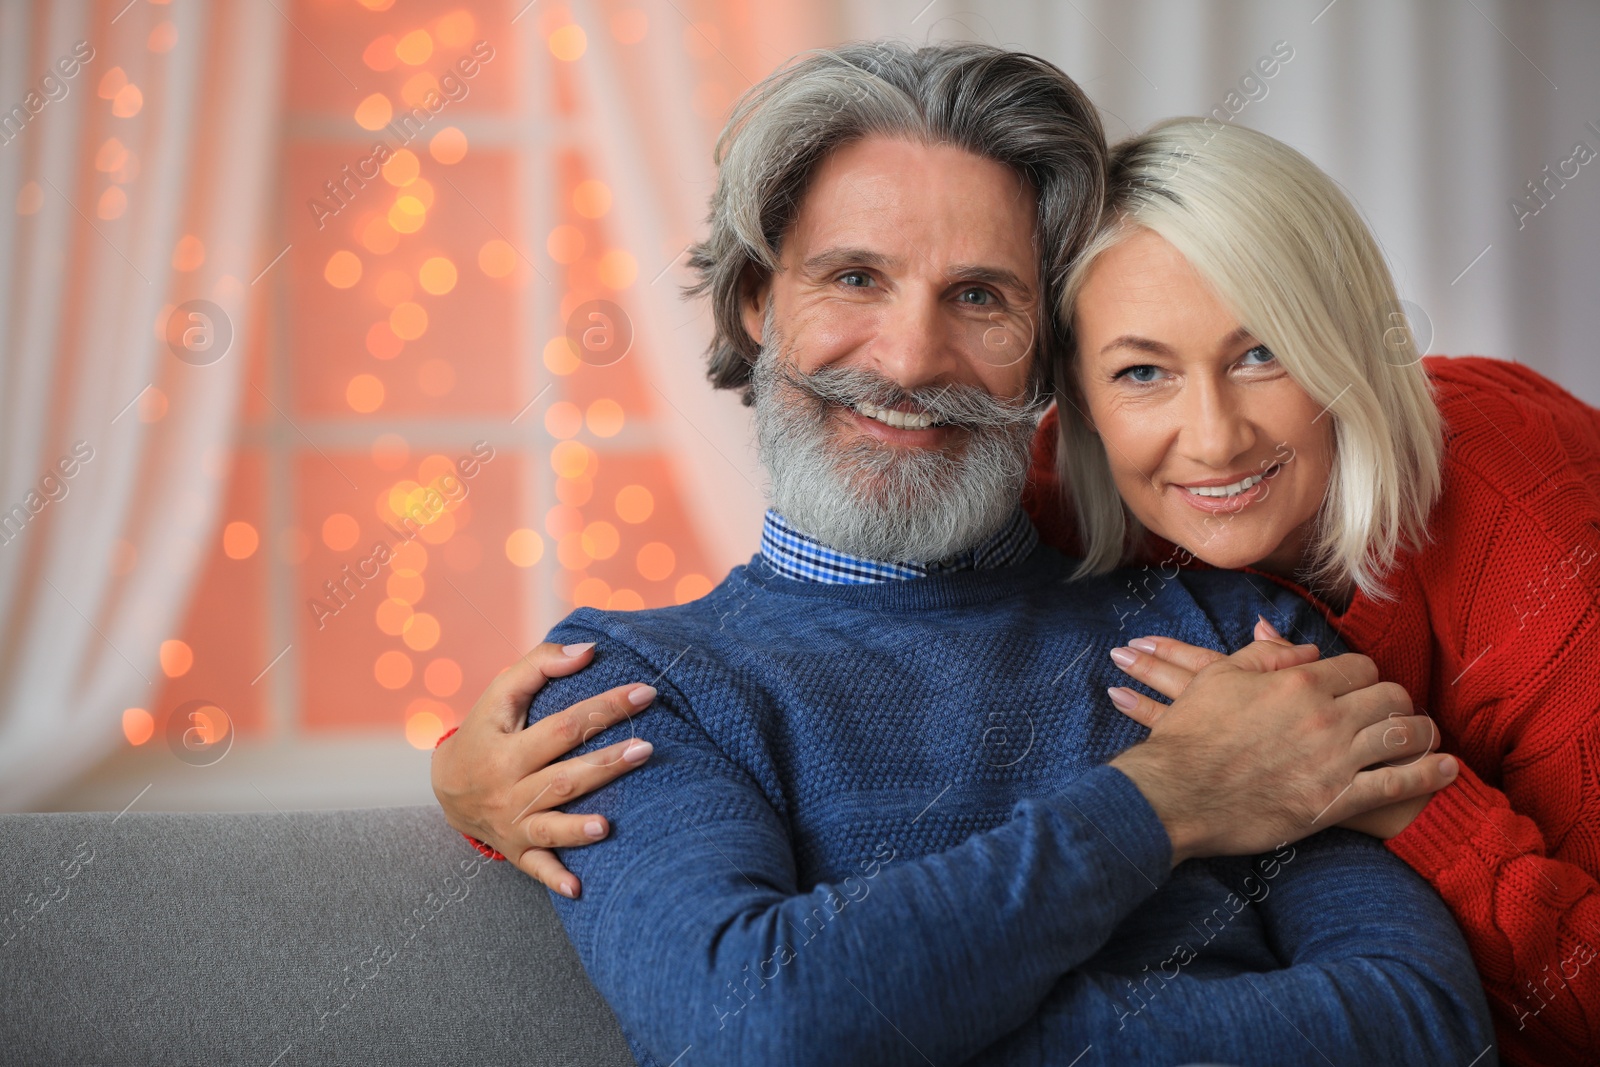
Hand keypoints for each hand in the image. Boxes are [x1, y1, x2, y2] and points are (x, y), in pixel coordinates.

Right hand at [431, 641, 657, 897]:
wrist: (447, 785)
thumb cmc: (486, 730)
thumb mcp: (501, 693)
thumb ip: (540, 664)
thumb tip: (588, 651)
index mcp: (507, 748)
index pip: (564, 726)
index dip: (604, 708)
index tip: (645, 692)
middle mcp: (508, 789)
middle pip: (562, 778)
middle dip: (606, 764)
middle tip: (646, 749)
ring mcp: (512, 824)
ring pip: (550, 825)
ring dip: (578, 828)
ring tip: (609, 825)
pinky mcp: (517, 850)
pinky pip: (535, 867)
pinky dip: (554, 878)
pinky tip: (579, 889)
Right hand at [1106, 619, 1455, 864]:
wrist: (1175, 792)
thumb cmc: (1191, 734)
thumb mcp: (1219, 677)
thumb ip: (1267, 656)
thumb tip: (1308, 652)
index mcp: (1299, 682)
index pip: (1358, 666)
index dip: (1364, 673)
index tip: (1361, 684)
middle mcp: (1325, 717)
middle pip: (1390, 697)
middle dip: (1397, 700)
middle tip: (1395, 709)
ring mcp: (1334, 760)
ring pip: (1403, 736)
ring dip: (1423, 734)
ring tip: (1429, 737)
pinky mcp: (1335, 801)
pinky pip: (1397, 785)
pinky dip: (1428, 776)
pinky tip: (1446, 770)